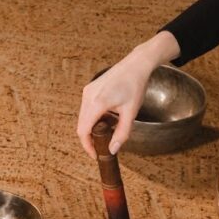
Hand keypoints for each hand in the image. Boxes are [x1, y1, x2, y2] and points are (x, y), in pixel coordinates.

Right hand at [76, 31, 180, 158]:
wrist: (136, 64)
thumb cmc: (135, 85)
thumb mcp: (131, 113)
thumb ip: (122, 133)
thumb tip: (112, 150)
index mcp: (97, 103)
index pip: (83, 131)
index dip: (87, 146)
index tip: (95, 154)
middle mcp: (88, 96)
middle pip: (81, 125)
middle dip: (90, 138)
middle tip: (102, 147)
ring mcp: (87, 91)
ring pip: (83, 117)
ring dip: (93, 127)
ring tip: (109, 130)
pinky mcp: (90, 88)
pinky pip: (87, 108)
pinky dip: (94, 117)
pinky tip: (108, 118)